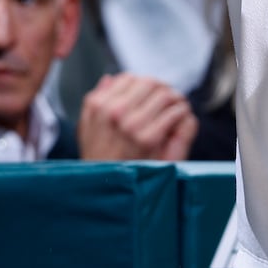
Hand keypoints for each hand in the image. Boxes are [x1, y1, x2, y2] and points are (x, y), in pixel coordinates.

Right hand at [78, 73, 198, 161]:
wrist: (106, 189)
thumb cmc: (99, 160)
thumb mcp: (87, 129)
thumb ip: (95, 102)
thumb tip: (109, 79)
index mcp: (98, 105)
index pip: (129, 78)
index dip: (142, 84)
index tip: (149, 95)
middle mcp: (114, 111)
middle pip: (149, 83)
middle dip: (161, 89)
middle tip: (166, 100)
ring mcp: (132, 124)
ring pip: (164, 94)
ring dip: (174, 99)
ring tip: (174, 108)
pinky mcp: (149, 137)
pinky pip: (174, 112)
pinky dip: (180, 112)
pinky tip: (177, 120)